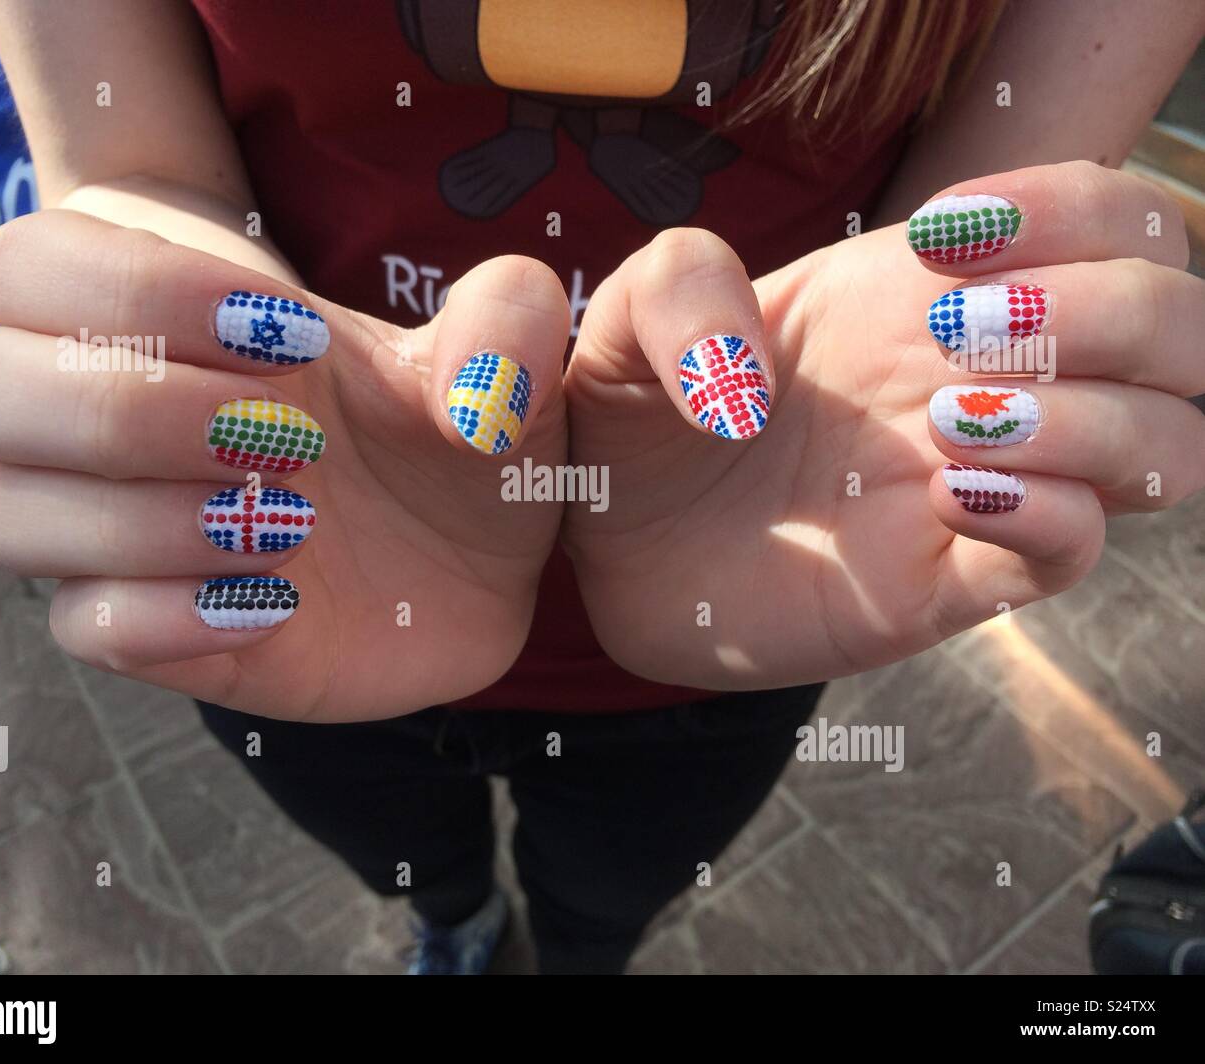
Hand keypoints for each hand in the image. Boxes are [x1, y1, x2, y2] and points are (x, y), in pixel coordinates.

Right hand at [0, 210, 569, 719]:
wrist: (481, 565)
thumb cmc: (460, 444)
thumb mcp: (503, 374)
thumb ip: (506, 330)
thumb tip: (481, 356)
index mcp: (172, 321)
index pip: (28, 262)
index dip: (133, 288)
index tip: (288, 334)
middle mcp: (115, 420)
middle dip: (125, 407)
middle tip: (277, 436)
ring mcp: (120, 532)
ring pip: (2, 513)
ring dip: (141, 518)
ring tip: (288, 526)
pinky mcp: (151, 631)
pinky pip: (82, 625)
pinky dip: (166, 616)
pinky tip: (276, 603)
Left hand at [562, 162, 1204, 688]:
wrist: (612, 551)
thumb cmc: (637, 422)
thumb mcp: (631, 322)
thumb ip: (678, 286)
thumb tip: (759, 371)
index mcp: (930, 290)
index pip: (1107, 216)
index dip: (1071, 210)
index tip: (945, 245)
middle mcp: (984, 379)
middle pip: (1176, 320)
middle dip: (1103, 310)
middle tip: (958, 334)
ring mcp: (984, 481)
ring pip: (1167, 442)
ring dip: (1093, 419)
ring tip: (945, 424)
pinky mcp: (954, 582)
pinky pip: (1078, 552)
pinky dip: (1051, 518)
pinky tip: (951, 498)